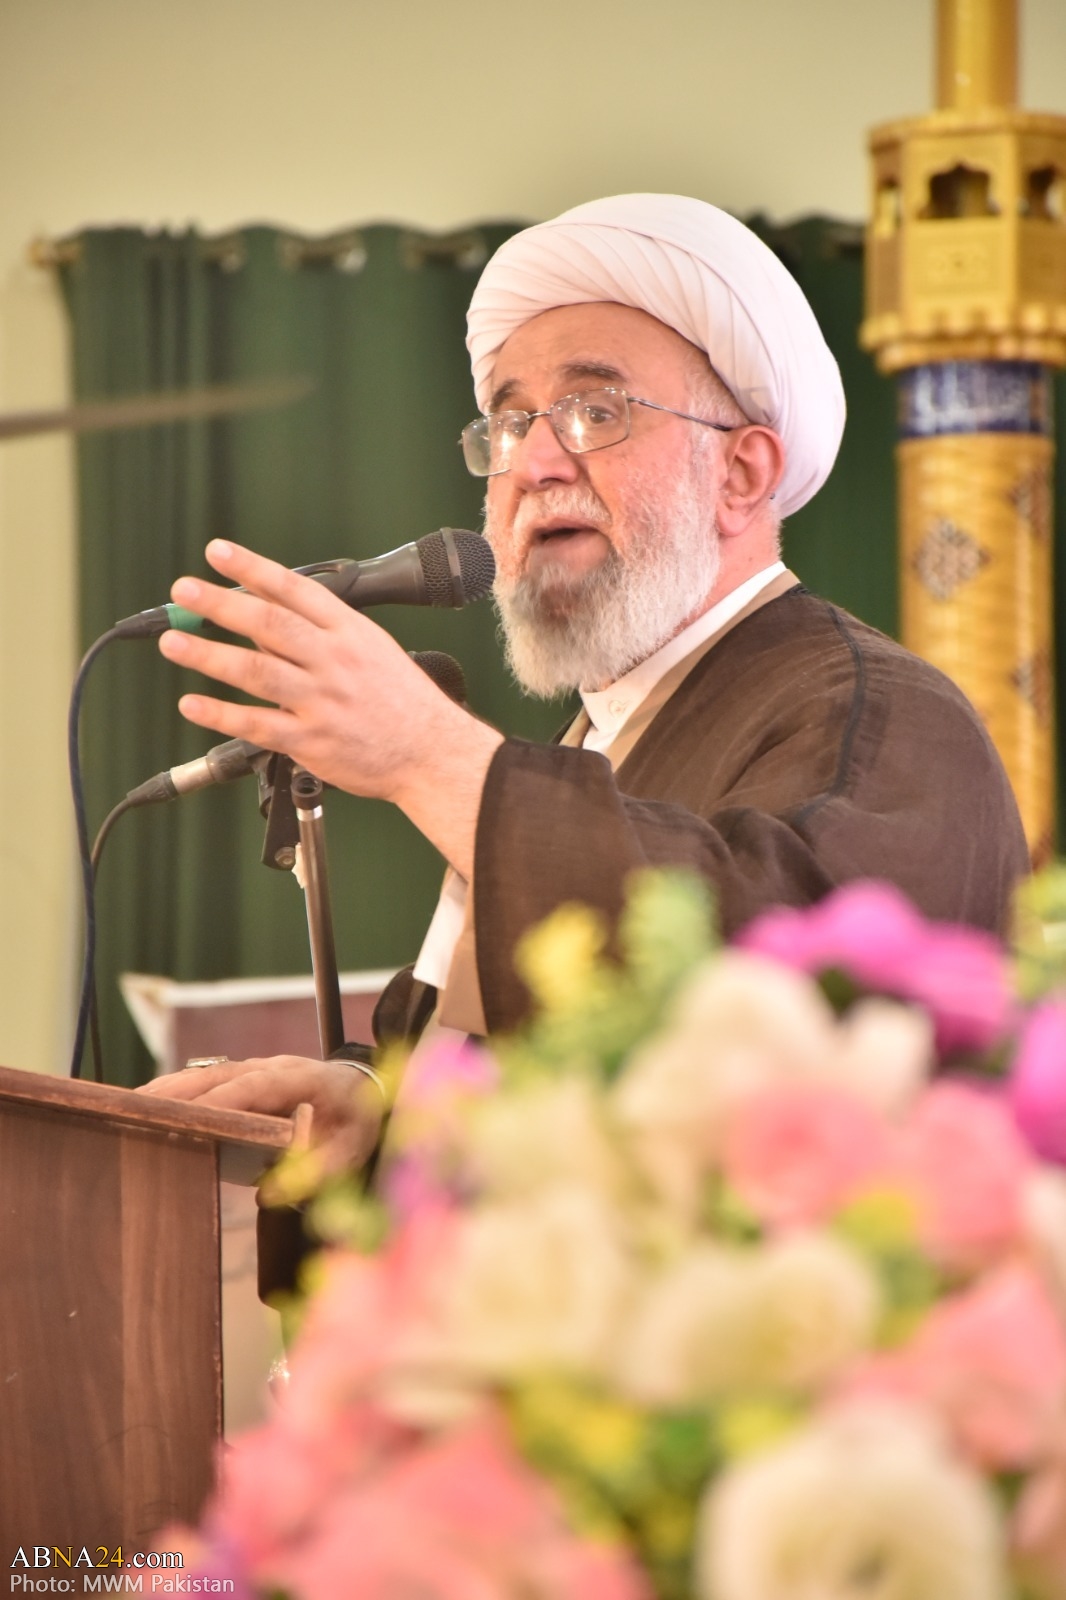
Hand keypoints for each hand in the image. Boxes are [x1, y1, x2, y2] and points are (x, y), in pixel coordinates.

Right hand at [136, 1055, 383, 1172]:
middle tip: (140, 1110)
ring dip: (170, 1089)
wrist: (366, 1090)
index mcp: (302, 1078)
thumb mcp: (351, 1150)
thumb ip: (317, 1170)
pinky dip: (178, 1091)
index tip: (190, 1117)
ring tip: (130, 1109)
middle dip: (180, 1092)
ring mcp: (256, 1069)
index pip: (256, 1085)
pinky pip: (208, 1081)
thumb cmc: (358, 1120)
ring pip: (207, 1074)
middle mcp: (273, 1066)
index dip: (222, 1100)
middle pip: (220, 1074)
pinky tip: (149, 1108)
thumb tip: (268, 1192)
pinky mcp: (245, 1078)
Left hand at [157, 539, 502, 877]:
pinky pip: (256, 724)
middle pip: (269, 624)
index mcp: (350, 633)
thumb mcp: (373, 652)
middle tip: (184, 591)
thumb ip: (320, 637)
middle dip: (220, 604)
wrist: (432, 754)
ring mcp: (321, 701)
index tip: (218, 552)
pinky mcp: (311, 741)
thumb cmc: (404, 703)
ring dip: (208, 654)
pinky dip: (220, 714)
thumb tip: (262, 626)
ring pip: (255, 671)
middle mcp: (334, 662)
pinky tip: (193, 704)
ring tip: (174, 642)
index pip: (295, 590)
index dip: (253, 568)